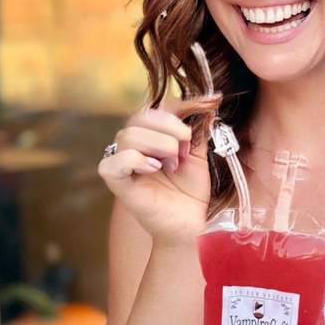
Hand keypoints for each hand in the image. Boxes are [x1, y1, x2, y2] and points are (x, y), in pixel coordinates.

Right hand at [97, 95, 219, 245]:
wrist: (189, 224)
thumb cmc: (190, 191)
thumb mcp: (197, 155)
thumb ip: (198, 129)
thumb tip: (211, 100)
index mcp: (149, 136)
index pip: (156, 108)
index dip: (182, 104)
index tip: (210, 103)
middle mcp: (132, 146)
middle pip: (140, 117)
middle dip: (170, 128)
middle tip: (185, 149)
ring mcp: (122, 164)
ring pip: (128, 135)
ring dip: (159, 145)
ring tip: (173, 164)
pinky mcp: (117, 183)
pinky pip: (114, 161)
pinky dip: (136, 160)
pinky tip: (154, 169)